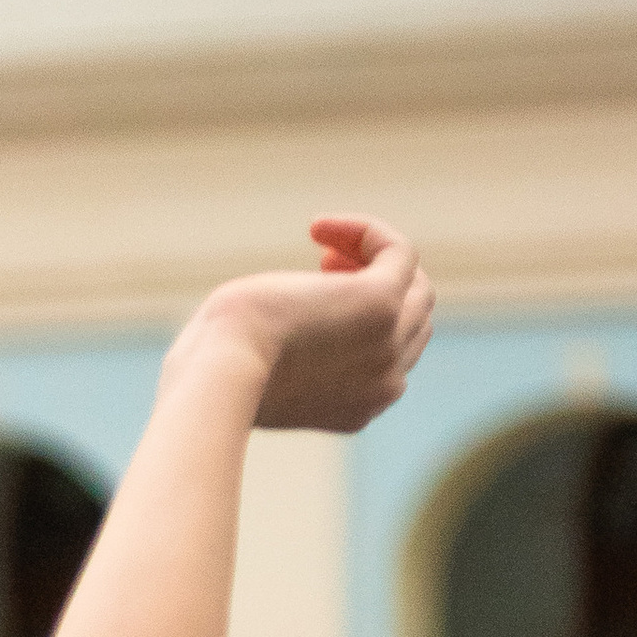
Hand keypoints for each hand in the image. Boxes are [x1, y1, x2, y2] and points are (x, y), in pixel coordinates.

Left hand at [180, 218, 434, 434]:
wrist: (221, 374)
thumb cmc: (219, 375)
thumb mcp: (265, 375)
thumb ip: (296, 363)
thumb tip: (299, 331)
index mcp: (362, 408)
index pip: (394, 354)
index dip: (364, 319)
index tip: (314, 296)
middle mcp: (387, 383)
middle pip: (414, 320)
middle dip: (375, 289)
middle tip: (321, 268)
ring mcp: (388, 342)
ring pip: (417, 287)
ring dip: (373, 259)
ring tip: (320, 248)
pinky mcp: (380, 303)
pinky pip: (400, 252)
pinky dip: (367, 231)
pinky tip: (319, 228)